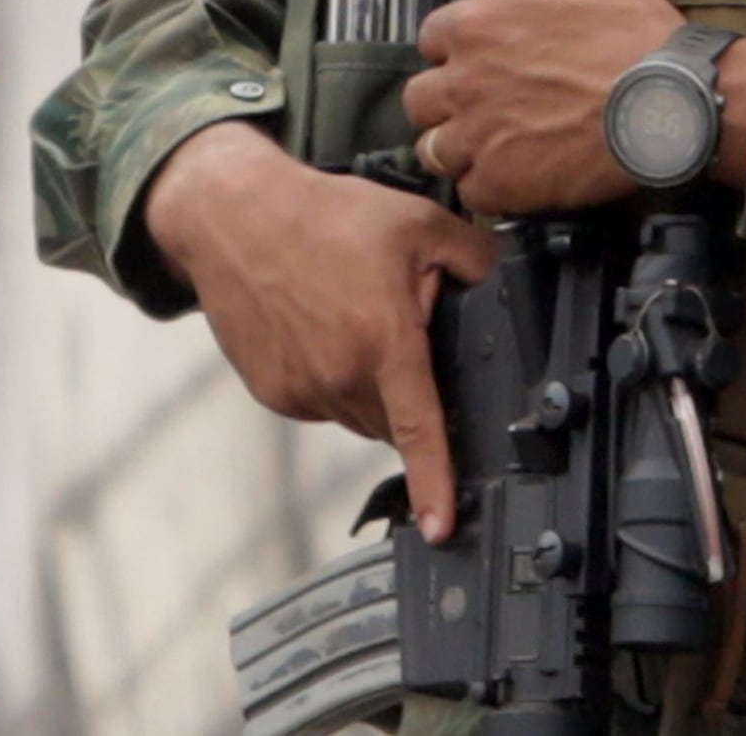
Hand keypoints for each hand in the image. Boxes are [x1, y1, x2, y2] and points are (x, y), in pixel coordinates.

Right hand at [143, 118, 498, 538]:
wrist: (237, 218)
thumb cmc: (328, 217)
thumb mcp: (423, 224)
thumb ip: (477, 265)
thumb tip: (508, 294)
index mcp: (383, 341)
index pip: (419, 427)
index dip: (434, 482)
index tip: (441, 526)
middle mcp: (338, 376)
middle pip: (395, 417)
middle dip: (410, 388)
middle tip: (403, 325)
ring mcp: (300, 391)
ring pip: (360, 413)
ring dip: (372, 384)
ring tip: (359, 316)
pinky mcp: (272, 393)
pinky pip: (324, 404)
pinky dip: (337, 379)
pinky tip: (329, 328)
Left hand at [404, 0, 685, 218]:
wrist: (673, 99)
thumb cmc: (632, 29)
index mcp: (475, 26)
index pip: (430, 38)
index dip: (460, 45)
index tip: (491, 53)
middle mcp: (465, 83)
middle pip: (420, 99)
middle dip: (450, 98)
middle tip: (494, 99)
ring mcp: (479, 137)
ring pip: (436, 149)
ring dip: (463, 144)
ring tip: (505, 138)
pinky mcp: (501, 184)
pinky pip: (471, 191)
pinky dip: (493, 184)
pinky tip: (524, 169)